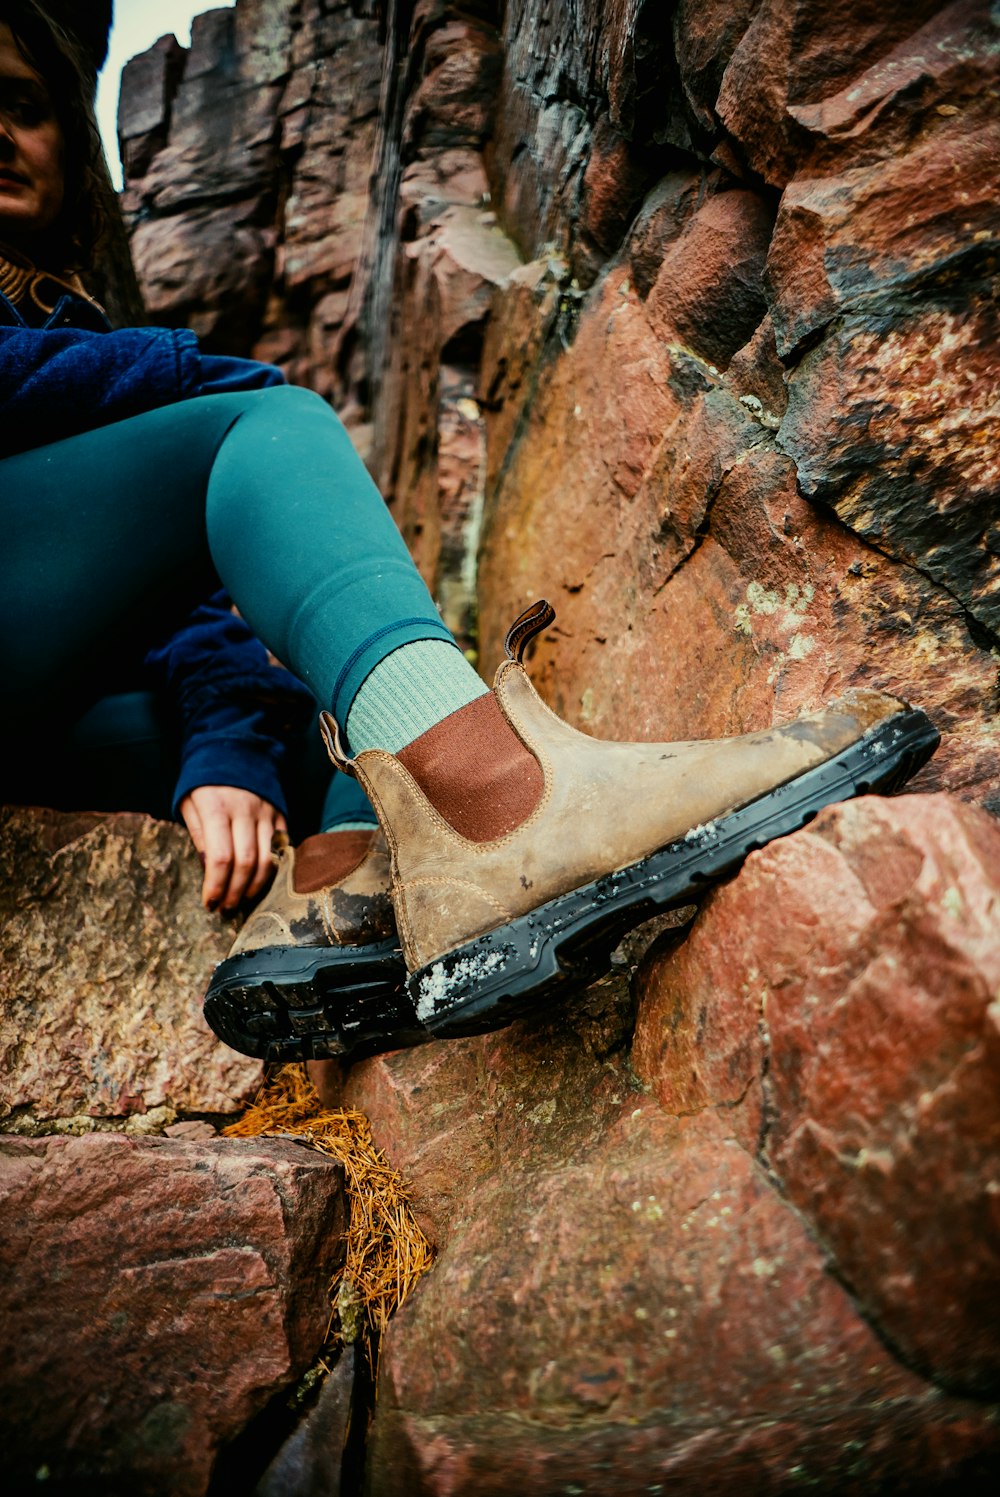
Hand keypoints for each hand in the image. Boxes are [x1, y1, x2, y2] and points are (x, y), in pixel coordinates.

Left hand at [179, 785, 286, 911]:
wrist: (234, 749)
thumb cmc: (204, 782)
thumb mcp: (189, 804)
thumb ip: (199, 836)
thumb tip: (209, 870)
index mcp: (217, 808)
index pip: (220, 858)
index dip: (215, 886)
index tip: (209, 903)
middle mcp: (245, 811)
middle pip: (246, 863)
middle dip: (235, 892)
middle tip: (225, 909)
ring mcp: (266, 813)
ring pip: (267, 860)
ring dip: (255, 887)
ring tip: (241, 900)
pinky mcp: (280, 814)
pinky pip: (281, 849)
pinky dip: (272, 869)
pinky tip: (260, 882)